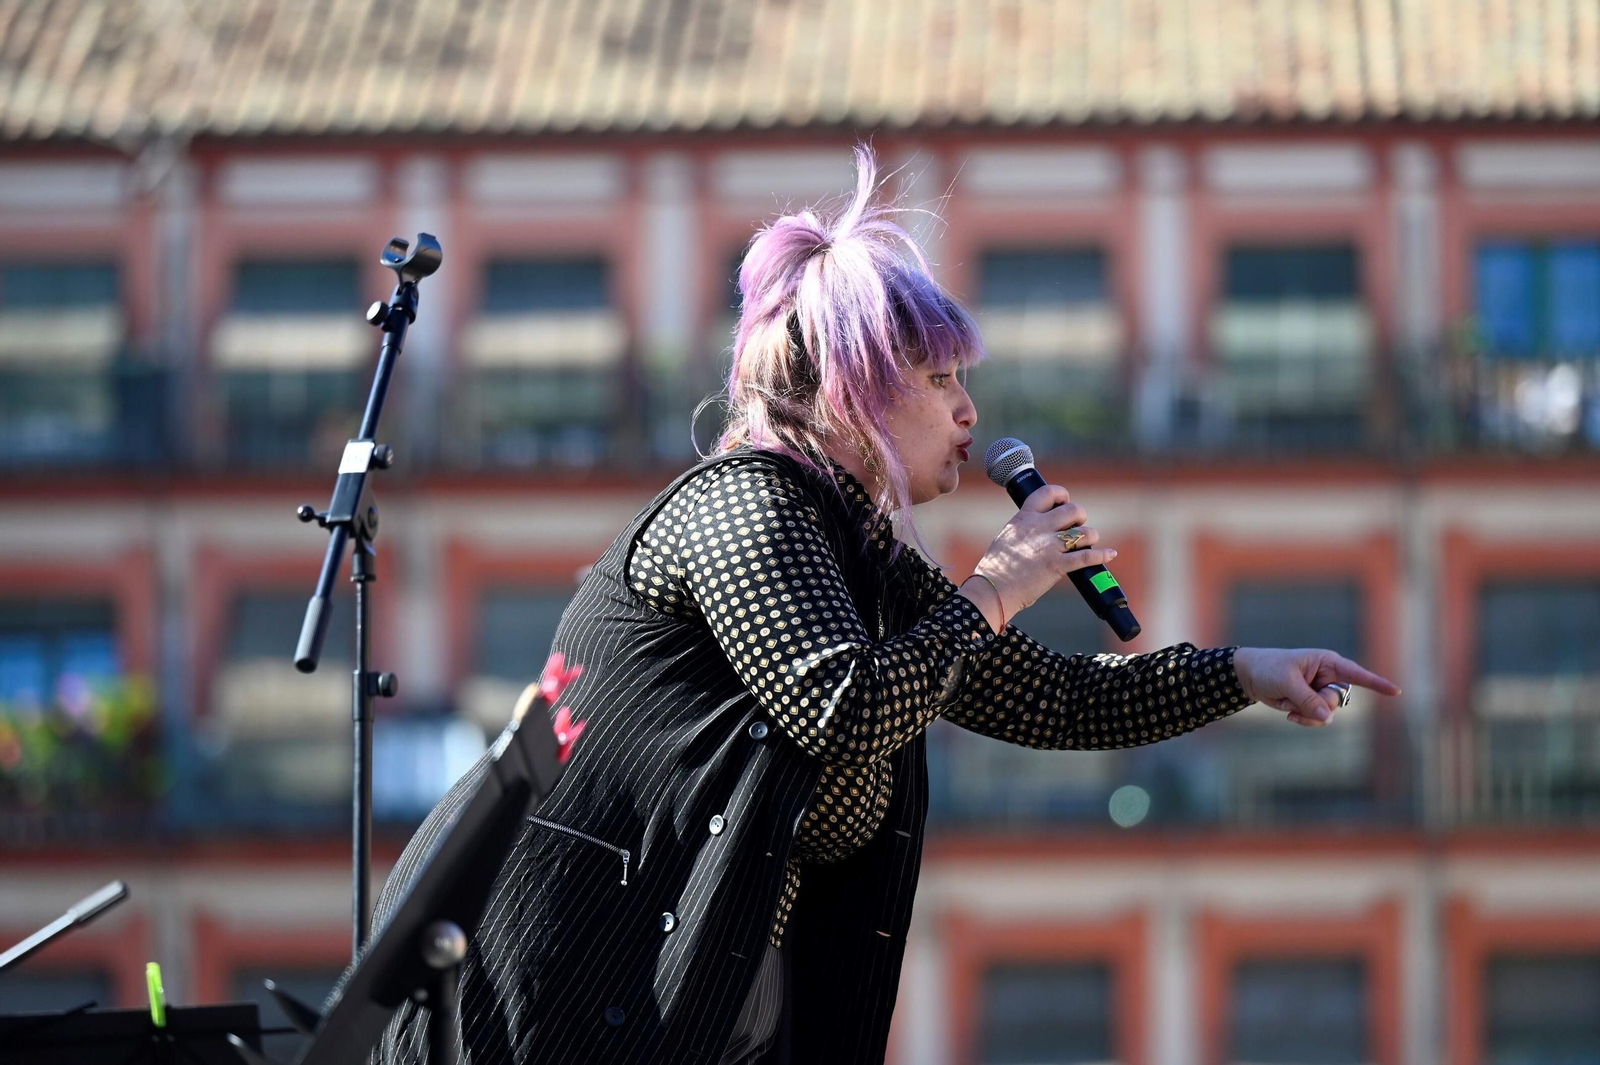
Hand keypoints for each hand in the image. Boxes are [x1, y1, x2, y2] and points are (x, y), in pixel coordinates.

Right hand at [963, 483, 1116, 621]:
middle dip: (1080, 517)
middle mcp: (1038, 528)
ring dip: (1090, 536)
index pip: (1047, 493)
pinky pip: (1087, 557)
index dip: (1062, 494)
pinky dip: (1102, 555)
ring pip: (1083, 532)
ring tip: (1089, 541)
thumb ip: (1024, 529)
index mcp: (1024, 518)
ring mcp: (1049, 546)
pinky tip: (1109, 553)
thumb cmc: (996, 569)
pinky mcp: (1057, 566)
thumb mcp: (1007, 538)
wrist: (992, 591)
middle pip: (1072, 510)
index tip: (1065, 501)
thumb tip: (1039, 529)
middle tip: (1077, 525)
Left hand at [1232, 647, 1400, 726]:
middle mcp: (1329, 677)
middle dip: (1315, 704)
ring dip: (1306, 714)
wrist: (1250, 676)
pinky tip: (1287, 712)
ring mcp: (1322, 692)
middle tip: (1293, 694)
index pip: (1356, 674)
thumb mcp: (1286, 682)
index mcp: (1327, 662)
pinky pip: (1318, 719)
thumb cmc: (1269, 669)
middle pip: (1337, 700)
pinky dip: (1303, 719)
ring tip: (1287, 704)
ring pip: (1328, 713)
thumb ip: (1307, 699)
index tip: (1396, 691)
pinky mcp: (1313, 704)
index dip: (1376, 683)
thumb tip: (1327, 718)